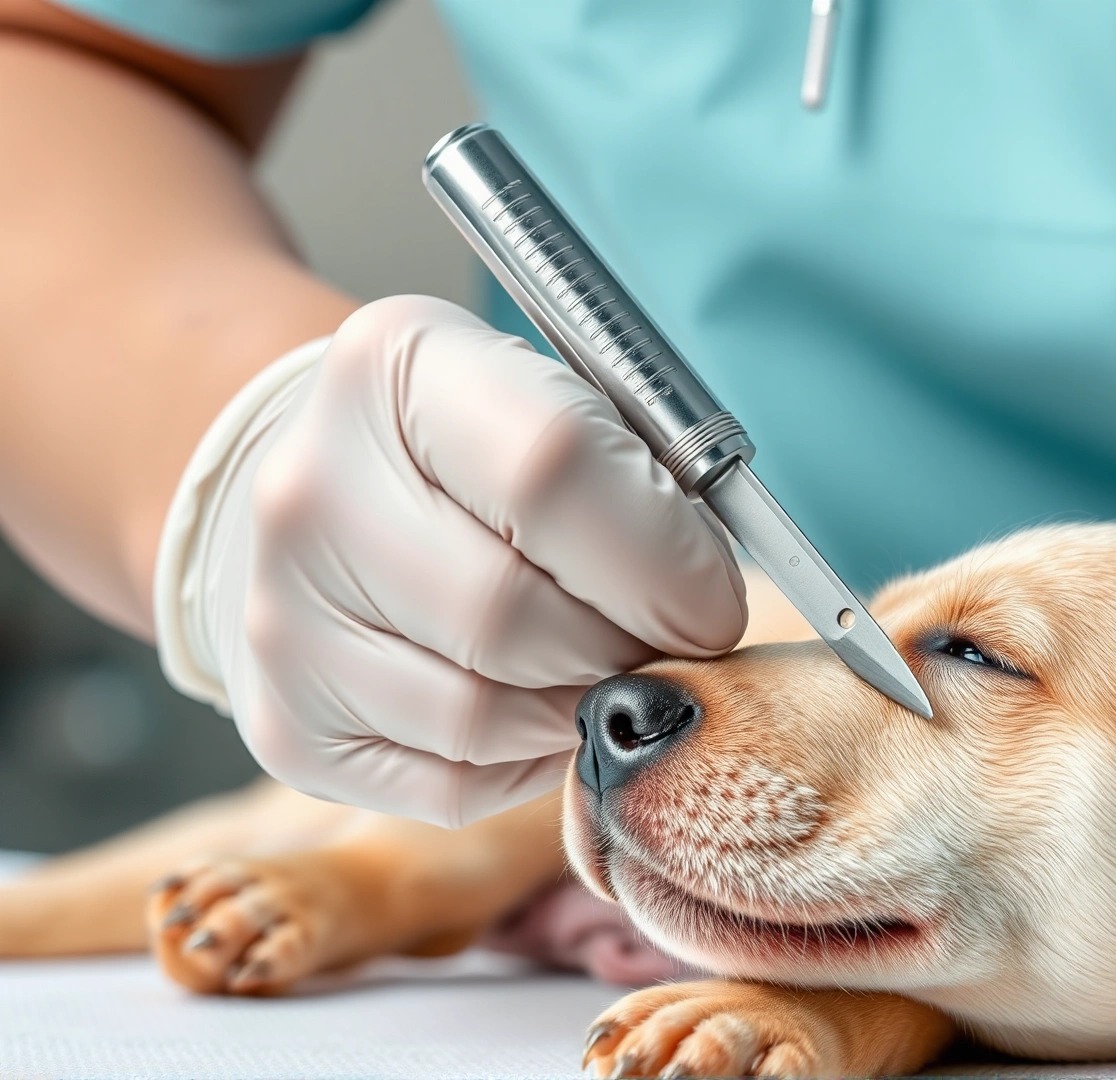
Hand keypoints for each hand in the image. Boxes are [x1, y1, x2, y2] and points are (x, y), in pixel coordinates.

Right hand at [154, 296, 746, 825]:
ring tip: (601, 667)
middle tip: (664, 643)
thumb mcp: (573, 406)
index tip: (713, 601)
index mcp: (395, 365)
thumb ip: (648, 484)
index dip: (663, 558)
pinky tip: (534, 704)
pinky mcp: (284, 724)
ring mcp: (277, 615)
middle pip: (511, 614)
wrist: (336, 494)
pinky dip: (526, 760)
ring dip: (579, 709)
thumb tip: (703, 617)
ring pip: (482, 715)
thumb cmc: (495, 453)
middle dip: (625, 648)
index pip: (554, 471)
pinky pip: (450, 783)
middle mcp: (311, 488)